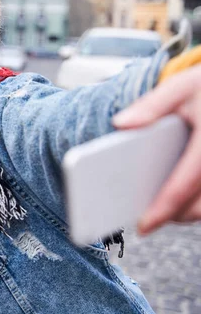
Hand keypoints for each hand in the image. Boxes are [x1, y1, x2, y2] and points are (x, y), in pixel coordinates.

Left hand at [113, 64, 200, 234]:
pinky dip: (195, 201)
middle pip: (198, 205)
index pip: (184, 184)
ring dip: (185, 211)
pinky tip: (172, 195)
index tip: (142, 227)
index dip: (162, 209)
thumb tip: (120, 124)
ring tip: (156, 209)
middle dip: (170, 215)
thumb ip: (152, 105)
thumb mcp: (182, 87)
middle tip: (143, 219)